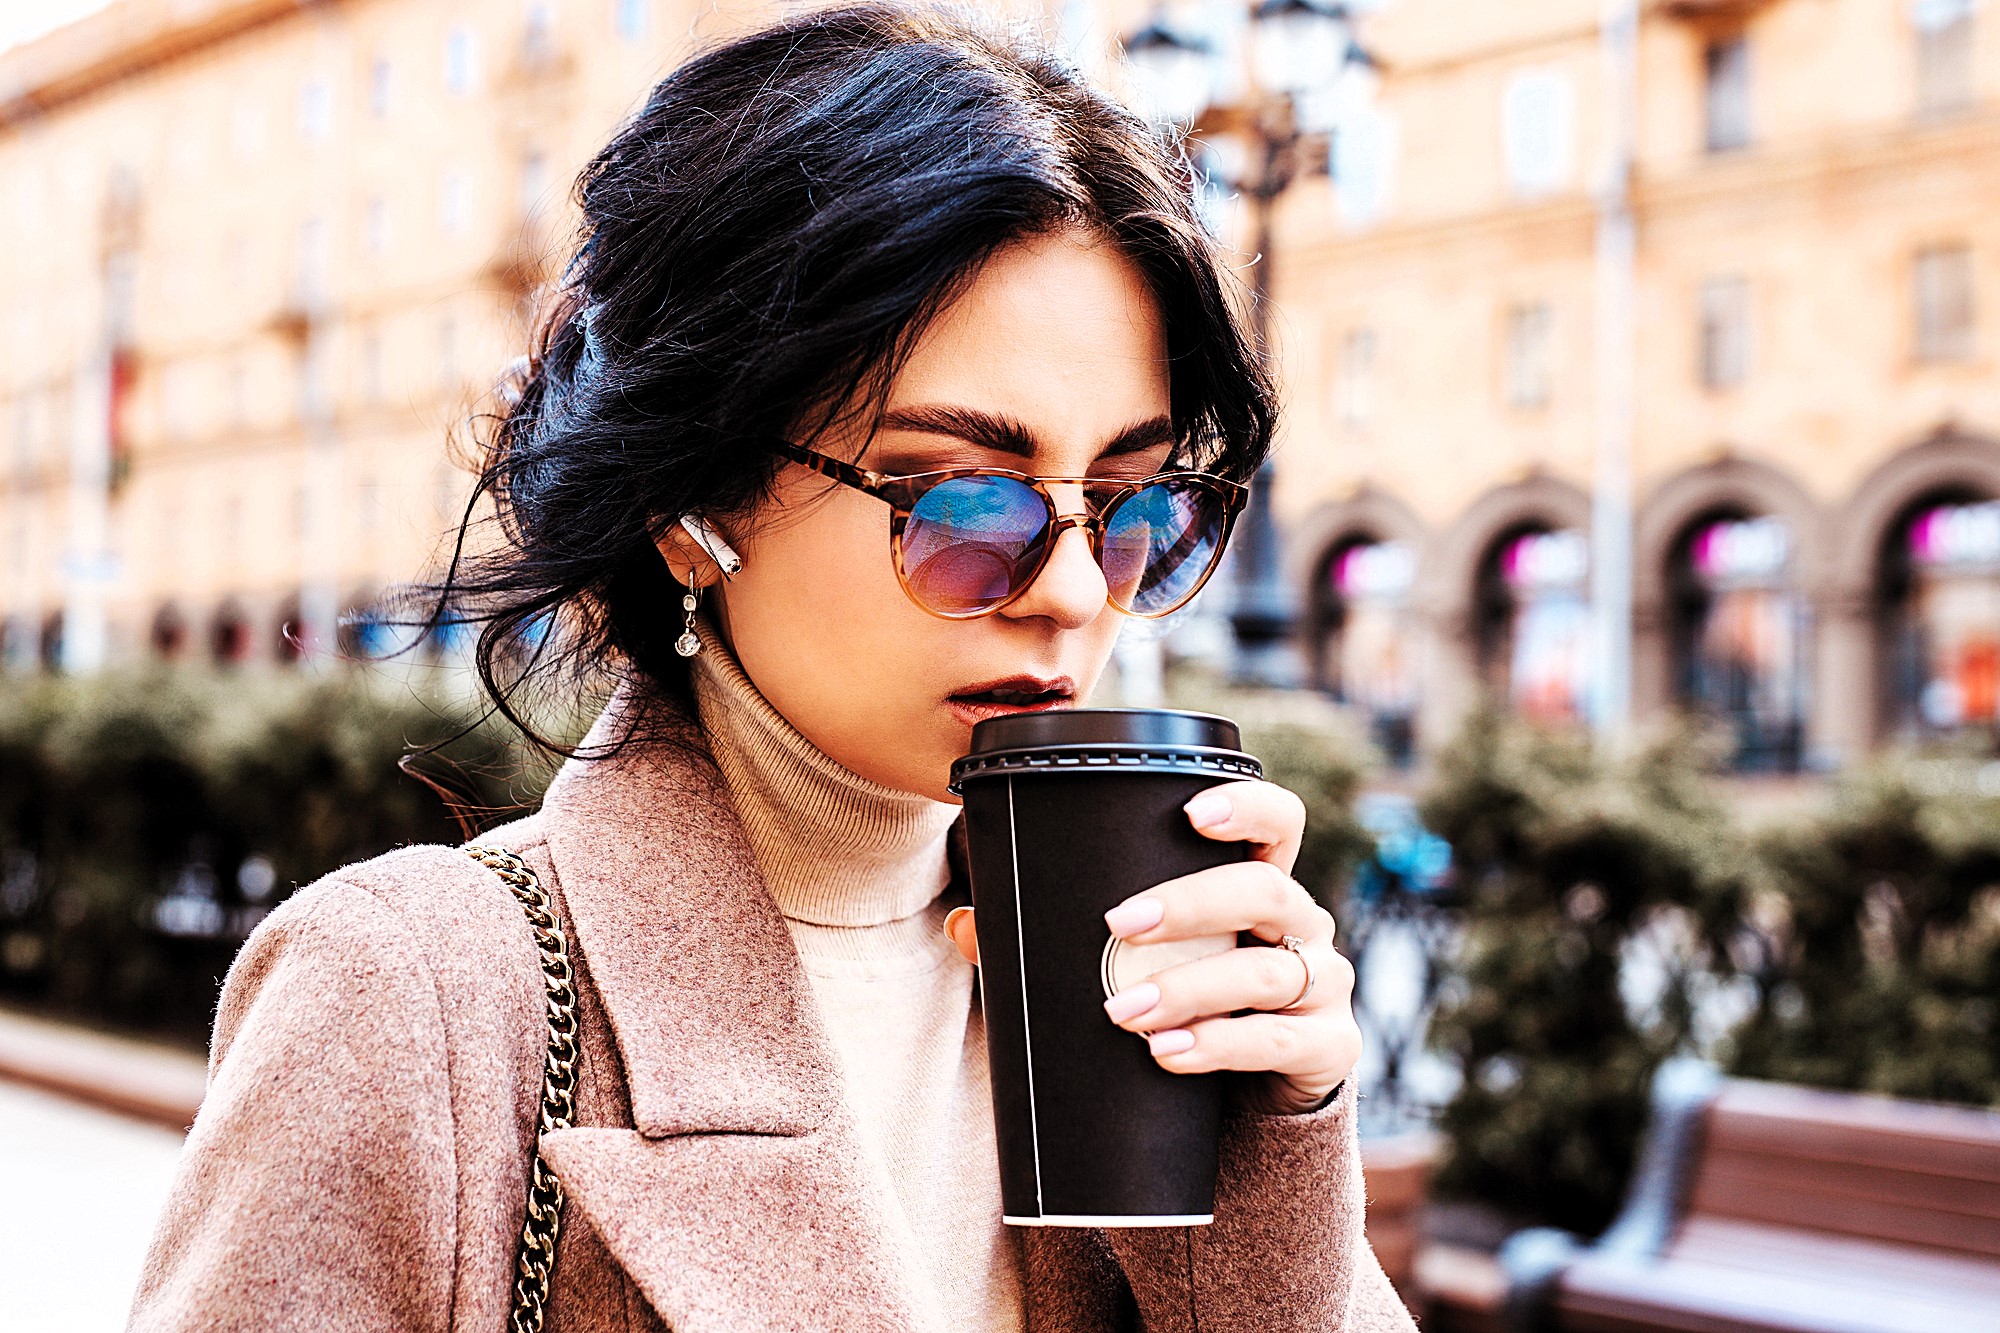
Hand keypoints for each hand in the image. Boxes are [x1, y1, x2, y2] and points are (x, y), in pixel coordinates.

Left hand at [943, 779, 1360, 1115]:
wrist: (1249, 1104)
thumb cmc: (1188, 1006)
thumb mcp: (1136, 966)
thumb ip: (1057, 940)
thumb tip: (965, 924)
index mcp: (1261, 885)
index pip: (1279, 822)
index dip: (1246, 807)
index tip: (1191, 812)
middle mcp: (1302, 925)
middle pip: (1266, 890)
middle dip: (1190, 903)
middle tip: (1119, 925)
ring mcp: (1322, 986)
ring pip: (1267, 970)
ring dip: (1190, 987)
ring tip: (1124, 1012)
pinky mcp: (1328, 1048)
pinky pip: (1280, 1041)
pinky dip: (1220, 1045)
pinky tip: (1171, 1053)